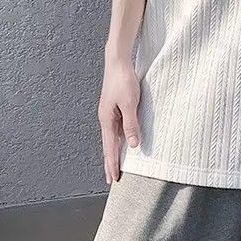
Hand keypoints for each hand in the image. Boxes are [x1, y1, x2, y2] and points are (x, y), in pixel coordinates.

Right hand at [98, 54, 141, 183]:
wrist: (117, 61)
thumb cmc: (123, 80)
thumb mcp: (129, 103)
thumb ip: (131, 124)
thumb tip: (133, 145)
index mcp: (107, 120)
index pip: (109, 148)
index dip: (112, 164)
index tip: (113, 179)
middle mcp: (106, 119)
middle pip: (108, 146)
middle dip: (110, 162)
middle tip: (112, 179)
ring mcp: (110, 113)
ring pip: (113, 138)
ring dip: (115, 152)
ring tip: (117, 165)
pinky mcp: (116, 107)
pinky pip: (117, 128)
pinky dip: (120, 139)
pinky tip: (124, 142)